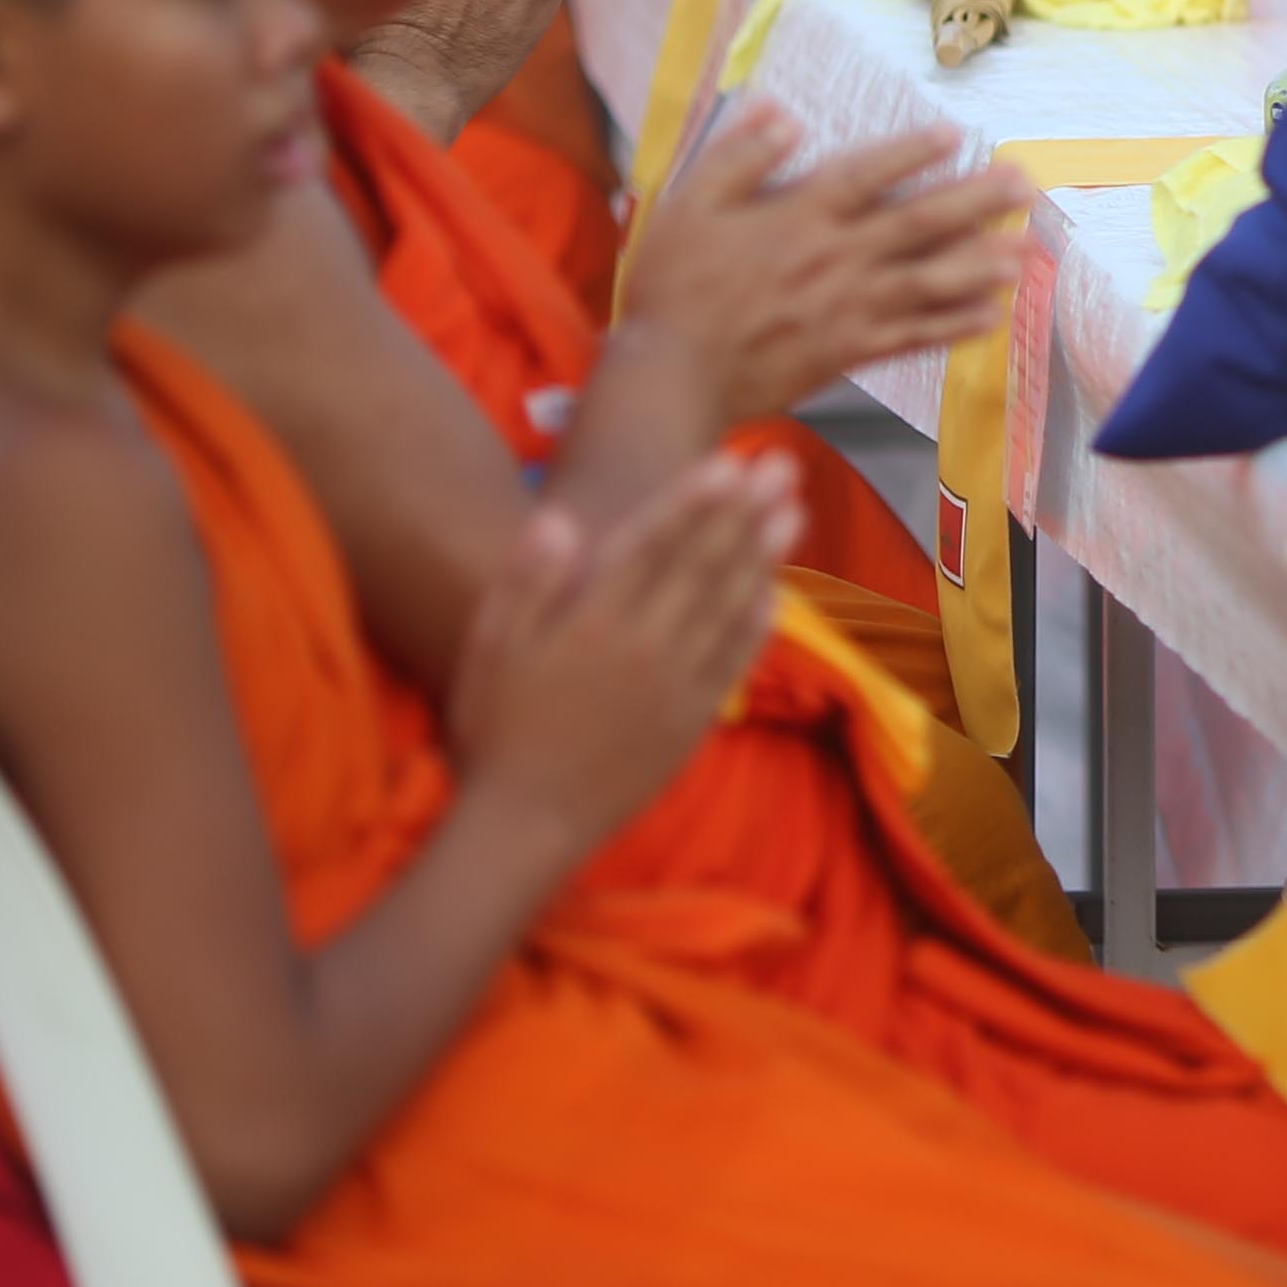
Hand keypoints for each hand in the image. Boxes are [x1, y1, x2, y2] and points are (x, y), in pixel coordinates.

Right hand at [446, 452, 798, 855]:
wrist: (526, 824)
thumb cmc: (496, 730)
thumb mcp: (490, 650)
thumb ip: (525, 582)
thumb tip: (558, 518)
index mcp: (593, 623)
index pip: (653, 547)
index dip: (693, 502)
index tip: (727, 463)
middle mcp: (645, 647)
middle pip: (704, 566)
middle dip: (745, 512)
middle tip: (781, 464)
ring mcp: (676, 685)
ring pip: (729, 607)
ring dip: (765, 556)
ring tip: (795, 509)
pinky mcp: (692, 721)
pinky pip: (734, 662)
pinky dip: (758, 625)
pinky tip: (777, 594)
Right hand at [624, 103, 1034, 425]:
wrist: (672, 375)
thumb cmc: (671, 288)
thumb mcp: (688, 204)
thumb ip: (738, 155)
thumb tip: (785, 115)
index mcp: (797, 216)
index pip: (866, 174)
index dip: (912, 152)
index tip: (957, 134)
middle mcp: (834, 258)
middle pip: (917, 223)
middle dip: (976, 201)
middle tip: (1024, 184)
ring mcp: (847, 309)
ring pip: (928, 280)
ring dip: (981, 264)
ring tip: (1025, 250)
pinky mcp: (848, 352)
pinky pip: (913, 337)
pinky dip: (952, 327)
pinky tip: (988, 317)